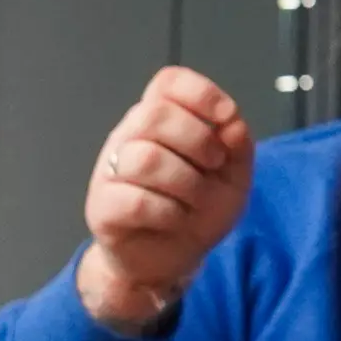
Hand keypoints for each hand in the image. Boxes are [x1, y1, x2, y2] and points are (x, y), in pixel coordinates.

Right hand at [75, 67, 253, 329]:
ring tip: (196, 200)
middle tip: (214, 166)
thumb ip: (238, 145)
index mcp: (161, 118)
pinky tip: (175, 219)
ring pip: (145, 158)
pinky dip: (167, 212)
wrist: (171, 259)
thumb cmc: (198, 209)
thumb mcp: (233, 176)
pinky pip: (134, 200)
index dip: (201, 92)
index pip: (169, 82)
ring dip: (185, 182)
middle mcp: (131, 136)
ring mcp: (111, 170)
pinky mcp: (103, 207)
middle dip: (198, 140)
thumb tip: (233, 123)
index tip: (226, 117)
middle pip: (155, 113)